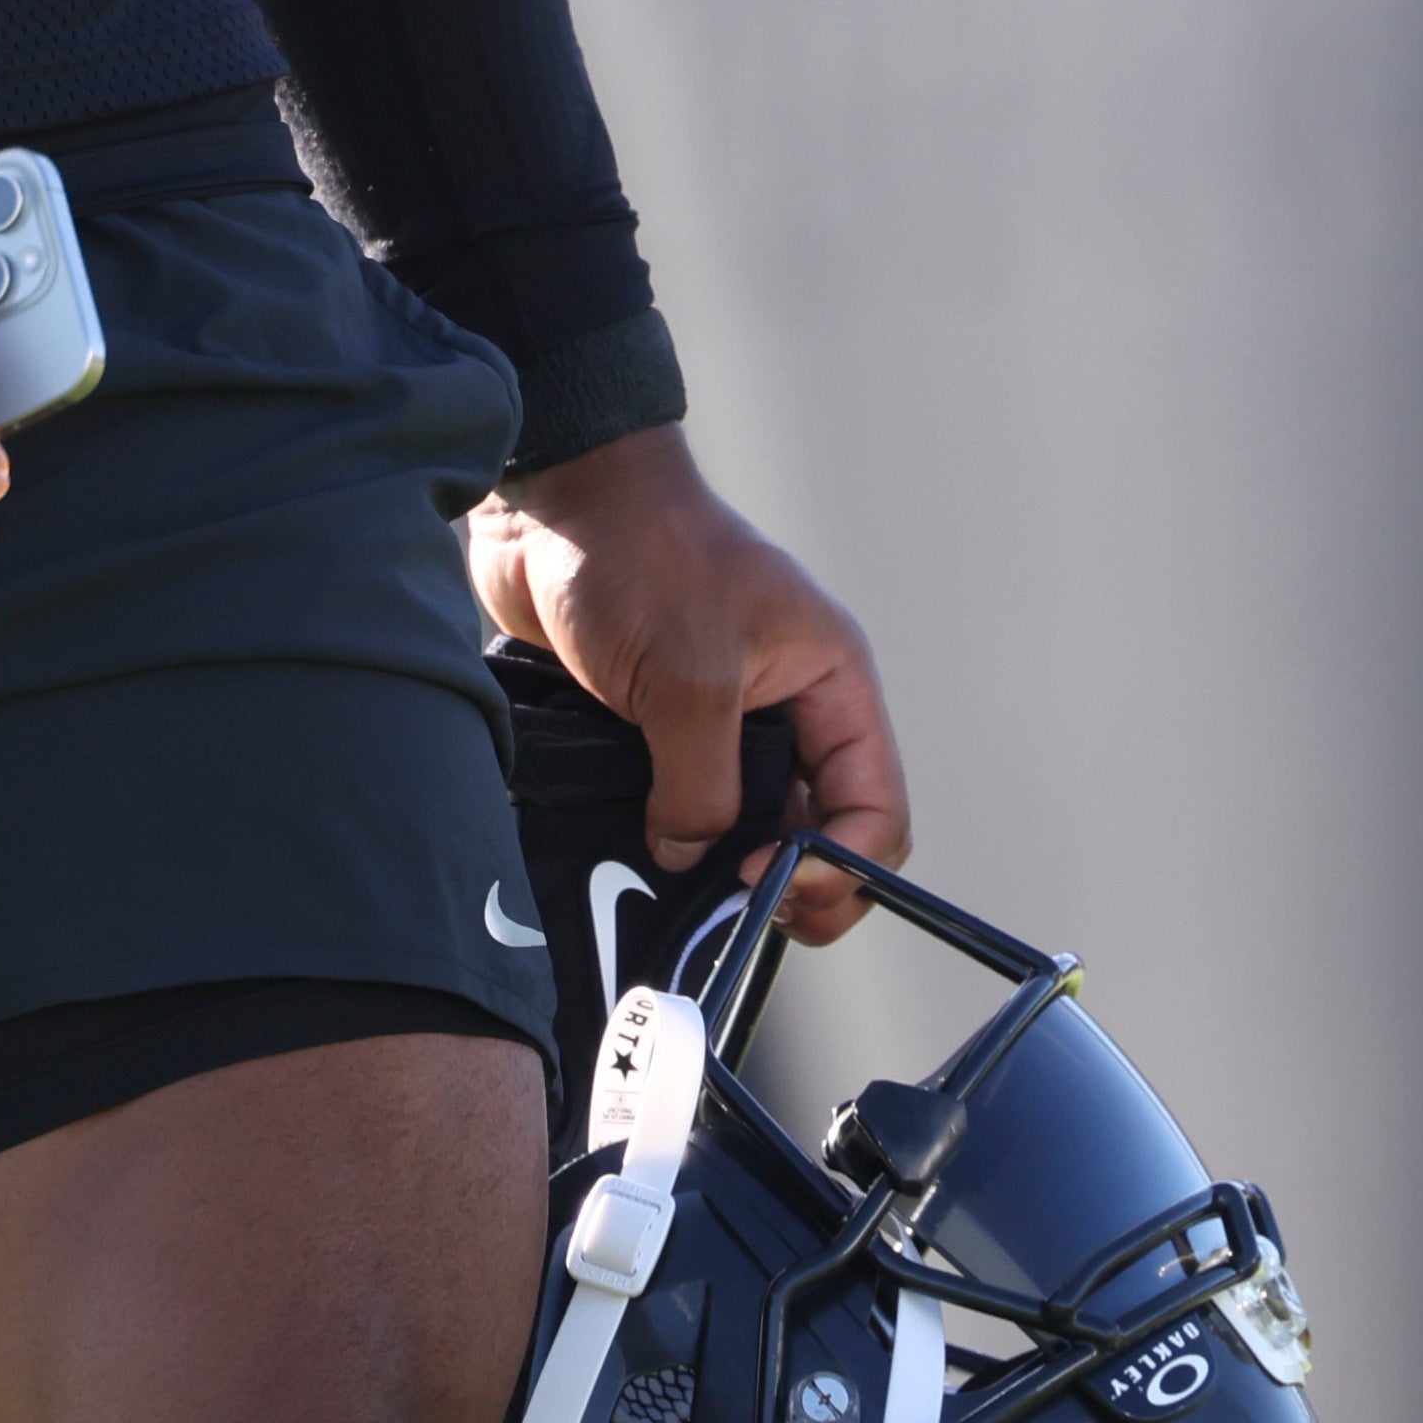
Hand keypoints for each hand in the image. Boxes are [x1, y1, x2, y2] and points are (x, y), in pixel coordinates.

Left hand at [471, 426, 910, 941]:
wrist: (549, 509)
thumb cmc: (641, 557)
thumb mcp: (689, 675)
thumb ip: (704, 782)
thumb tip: (693, 861)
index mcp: (829, 684)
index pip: (873, 806)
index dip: (841, 865)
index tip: (772, 887)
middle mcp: (788, 709)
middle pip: (816, 830)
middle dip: (786, 882)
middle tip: (732, 914)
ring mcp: (722, 722)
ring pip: (745, 828)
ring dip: (718, 870)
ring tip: (679, 896)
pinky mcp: (658, 731)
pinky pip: (680, 808)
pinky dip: (665, 843)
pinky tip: (636, 862)